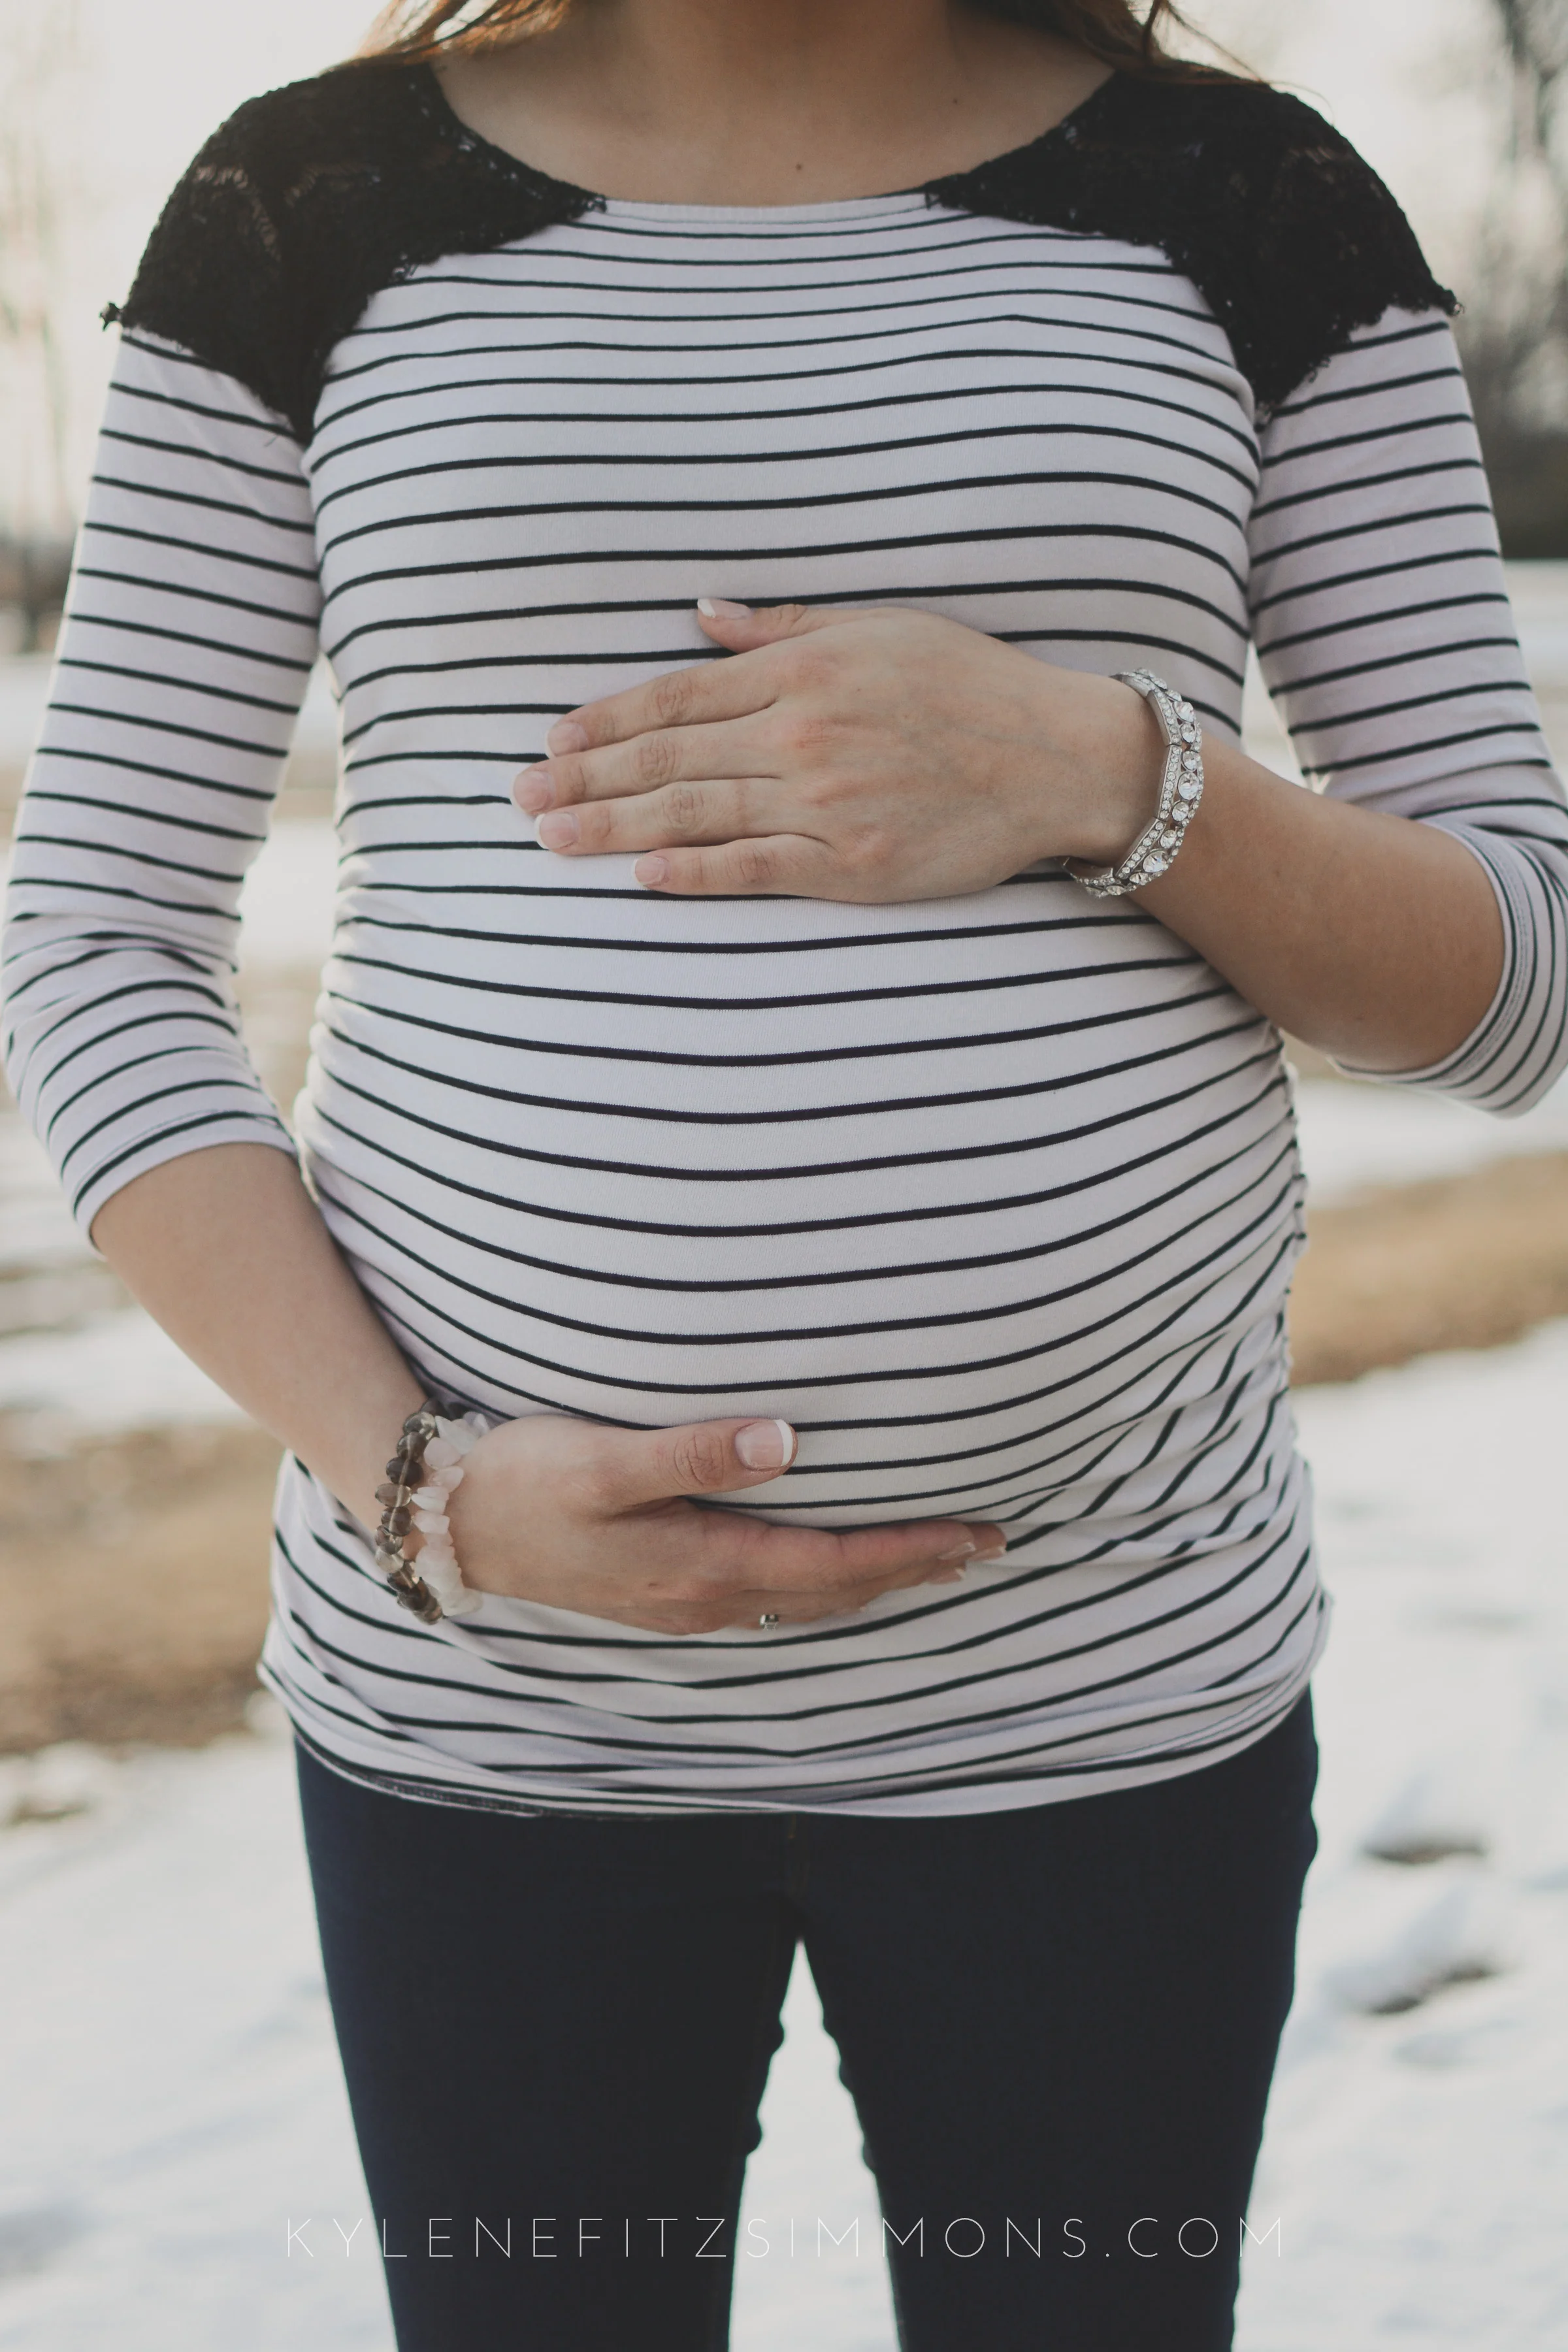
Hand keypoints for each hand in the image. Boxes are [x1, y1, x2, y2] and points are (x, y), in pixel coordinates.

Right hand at [441, 1410, 1006, 1633]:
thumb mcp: (604, 1457)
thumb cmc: (524, 1478)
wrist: (445, 1528)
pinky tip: (828, 1573)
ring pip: (803, 1602)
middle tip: (988, 1544)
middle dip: (914, 1568)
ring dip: (873, 1583)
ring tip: (932, 1563)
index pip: (836, 1562)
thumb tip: (785, 1440)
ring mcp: (681, 1604)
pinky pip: (767, 1600)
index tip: (980, 1530)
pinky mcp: (659, 1596)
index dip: (913, 1548)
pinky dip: (820, 1588)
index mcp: (703, 1562)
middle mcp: (703, 1596)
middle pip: (834, 1589)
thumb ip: (695, 1452)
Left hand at [512, 599, 1163, 902]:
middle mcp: (802, 732)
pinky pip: (755, 867)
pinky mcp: (852, 860)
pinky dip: (694, 873)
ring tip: (550, 836)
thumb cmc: (973, 686)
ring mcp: (825, 800)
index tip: (552, 738)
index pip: (677, 695)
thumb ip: (782, 627)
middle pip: (667, 757)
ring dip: (612, 827)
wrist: (1060, 757)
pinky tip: (639, 876)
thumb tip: (700, 611)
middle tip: (519, 795)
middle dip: (584, 777)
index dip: (605, 721)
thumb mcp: (878, 627)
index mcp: (803, 669)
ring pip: (694, 813)